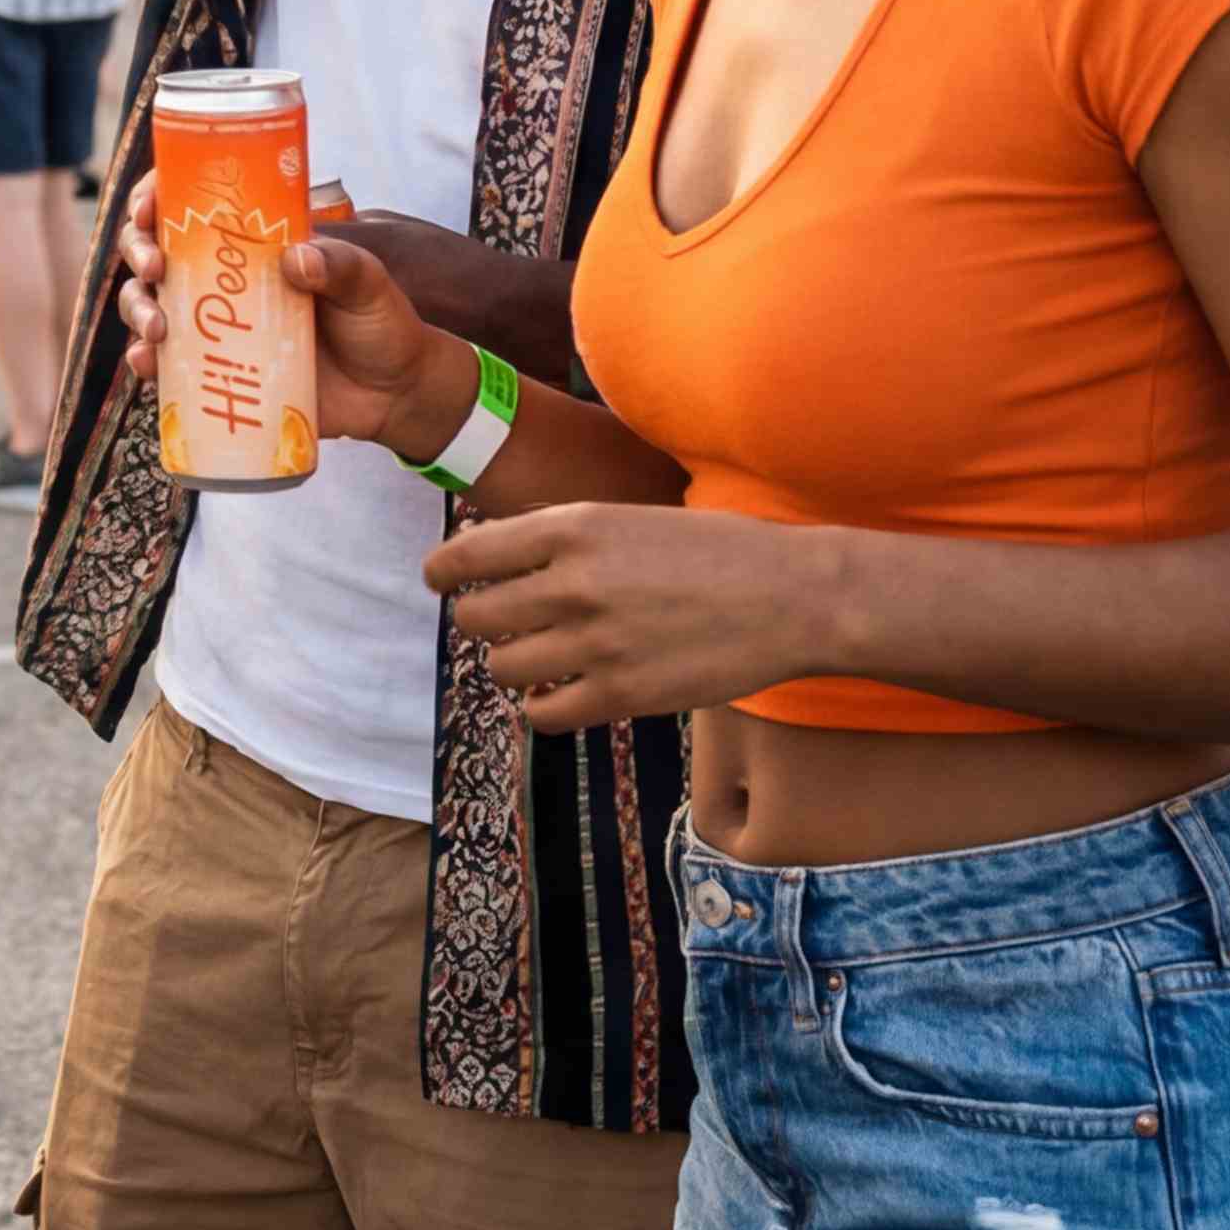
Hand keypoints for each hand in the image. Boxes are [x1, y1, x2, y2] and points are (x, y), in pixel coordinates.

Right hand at [105, 194, 470, 462]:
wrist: (395, 394)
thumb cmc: (383, 324)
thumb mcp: (372, 283)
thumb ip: (343, 265)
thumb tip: (296, 259)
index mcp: (256, 243)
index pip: (192, 205)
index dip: (156, 196)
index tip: (149, 205)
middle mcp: (226, 278)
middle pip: (156, 250)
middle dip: (138, 250)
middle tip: (156, 266)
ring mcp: (217, 326)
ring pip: (150, 303)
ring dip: (136, 308)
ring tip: (159, 327)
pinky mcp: (217, 373)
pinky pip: (166, 364)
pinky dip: (146, 361)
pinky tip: (147, 363)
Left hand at [425, 505, 844, 732]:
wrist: (791, 597)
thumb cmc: (715, 551)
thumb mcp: (629, 515)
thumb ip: (562, 535)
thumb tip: (492, 551)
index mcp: (572, 528)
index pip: (467, 555)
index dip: (442, 572)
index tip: (438, 581)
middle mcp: (572, 584)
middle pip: (474, 617)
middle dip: (478, 620)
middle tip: (501, 623)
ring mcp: (594, 644)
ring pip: (501, 668)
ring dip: (510, 663)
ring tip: (536, 657)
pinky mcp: (620, 696)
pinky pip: (543, 714)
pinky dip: (542, 706)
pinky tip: (558, 693)